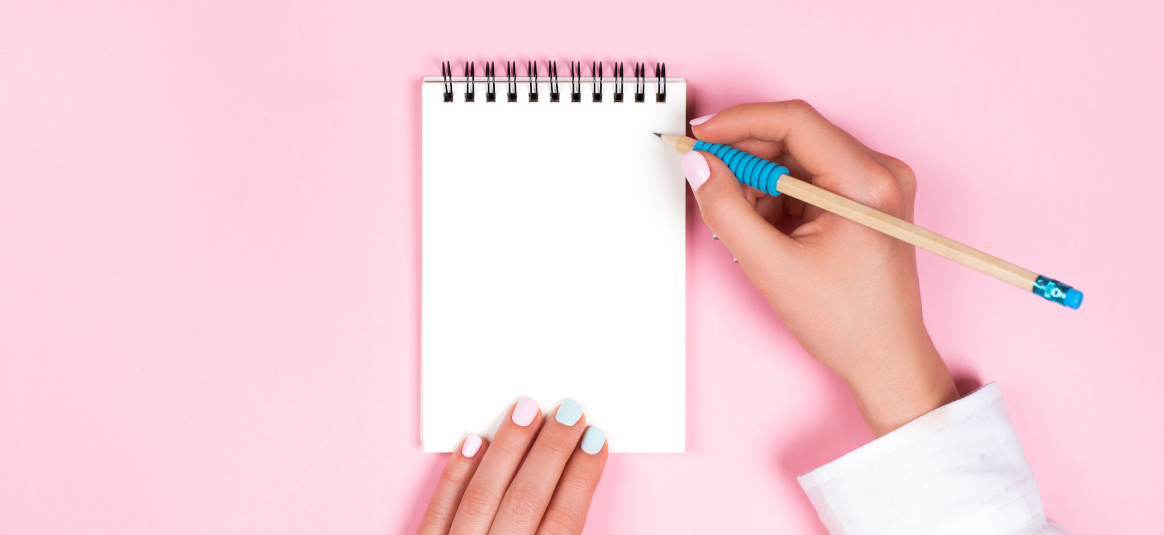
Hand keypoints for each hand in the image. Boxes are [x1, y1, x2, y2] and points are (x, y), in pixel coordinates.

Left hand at [416, 398, 607, 534]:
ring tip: (526, 411)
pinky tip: (473, 442)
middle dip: (552, 451)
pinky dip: (457, 474)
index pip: (563, 520)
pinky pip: (438, 508)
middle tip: (570, 413)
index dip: (582, 478)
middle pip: (527, 499)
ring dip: (508, 449)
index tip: (595, 442)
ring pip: (483, 494)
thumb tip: (573, 478)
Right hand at [684, 101, 958, 436]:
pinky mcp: (864, 198)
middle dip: (745, 159)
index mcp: (866, 182)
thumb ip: (727, 210)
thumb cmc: (847, 322)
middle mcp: (879, 172)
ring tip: (744, 225)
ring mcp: (875, 183)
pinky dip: (776, 197)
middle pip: (795, 137)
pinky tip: (765, 230)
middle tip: (708, 181)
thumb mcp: (771, 266)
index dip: (738, 123)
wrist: (885, 359)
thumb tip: (699, 165)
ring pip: (797, 158)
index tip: (700, 136)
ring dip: (759, 183)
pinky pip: (807, 178)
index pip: (794, 121)